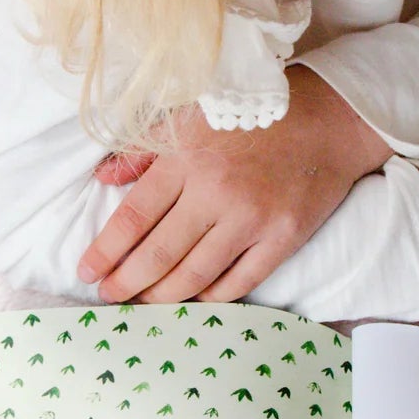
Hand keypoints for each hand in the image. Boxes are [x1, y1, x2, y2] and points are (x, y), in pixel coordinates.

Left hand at [80, 67, 390, 302]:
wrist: (331, 118)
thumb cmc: (254, 115)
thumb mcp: (191, 115)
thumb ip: (145, 148)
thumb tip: (103, 177)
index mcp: (186, 160)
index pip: (132, 218)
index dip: (105, 251)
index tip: (87, 271)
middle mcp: (215, 192)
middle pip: (157, 254)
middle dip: (126, 283)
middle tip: (109, 296)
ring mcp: (252, 219)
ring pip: (194, 275)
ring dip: (162, 296)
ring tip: (143, 303)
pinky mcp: (283, 237)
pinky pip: (239, 282)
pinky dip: (211, 296)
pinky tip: (193, 299)